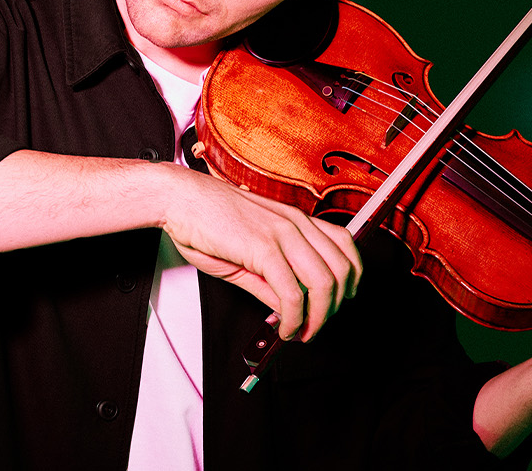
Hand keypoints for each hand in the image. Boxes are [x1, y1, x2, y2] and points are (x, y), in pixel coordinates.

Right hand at [154, 163, 361, 341]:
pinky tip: (284, 328)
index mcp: (295, 219)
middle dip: (333, 306)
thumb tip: (288, 308)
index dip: (351, 277)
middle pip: (341, 269)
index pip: (344, 245)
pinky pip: (292, 293)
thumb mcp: (248, 251)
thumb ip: (271, 280)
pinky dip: (293, 319)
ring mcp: (282, 234)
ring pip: (323, 283)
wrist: (180, 198)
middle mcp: (295, 224)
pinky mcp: (263, 248)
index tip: (340, 300)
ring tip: (301, 333)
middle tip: (316, 325)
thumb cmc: (207, 219)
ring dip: (317, 318)